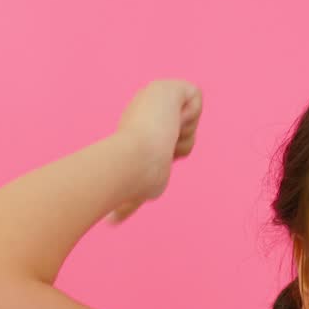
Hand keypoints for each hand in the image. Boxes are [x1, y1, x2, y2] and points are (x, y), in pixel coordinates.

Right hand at [107, 79, 202, 223]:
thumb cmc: (129, 179)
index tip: (157, 160)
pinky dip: (189, 114)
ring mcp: (157, 94)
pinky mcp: (170, 85)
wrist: (134, 161)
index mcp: (138, 127)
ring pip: (192, 120)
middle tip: (161, 150)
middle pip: (185, 131)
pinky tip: (170, 124)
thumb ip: (128, 203)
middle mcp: (146, 107)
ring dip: (183, 135)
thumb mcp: (134, 192)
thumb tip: (112, 222)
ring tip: (163, 139)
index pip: (170, 142)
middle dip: (179, 144)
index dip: (170, 153)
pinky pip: (196, 97)